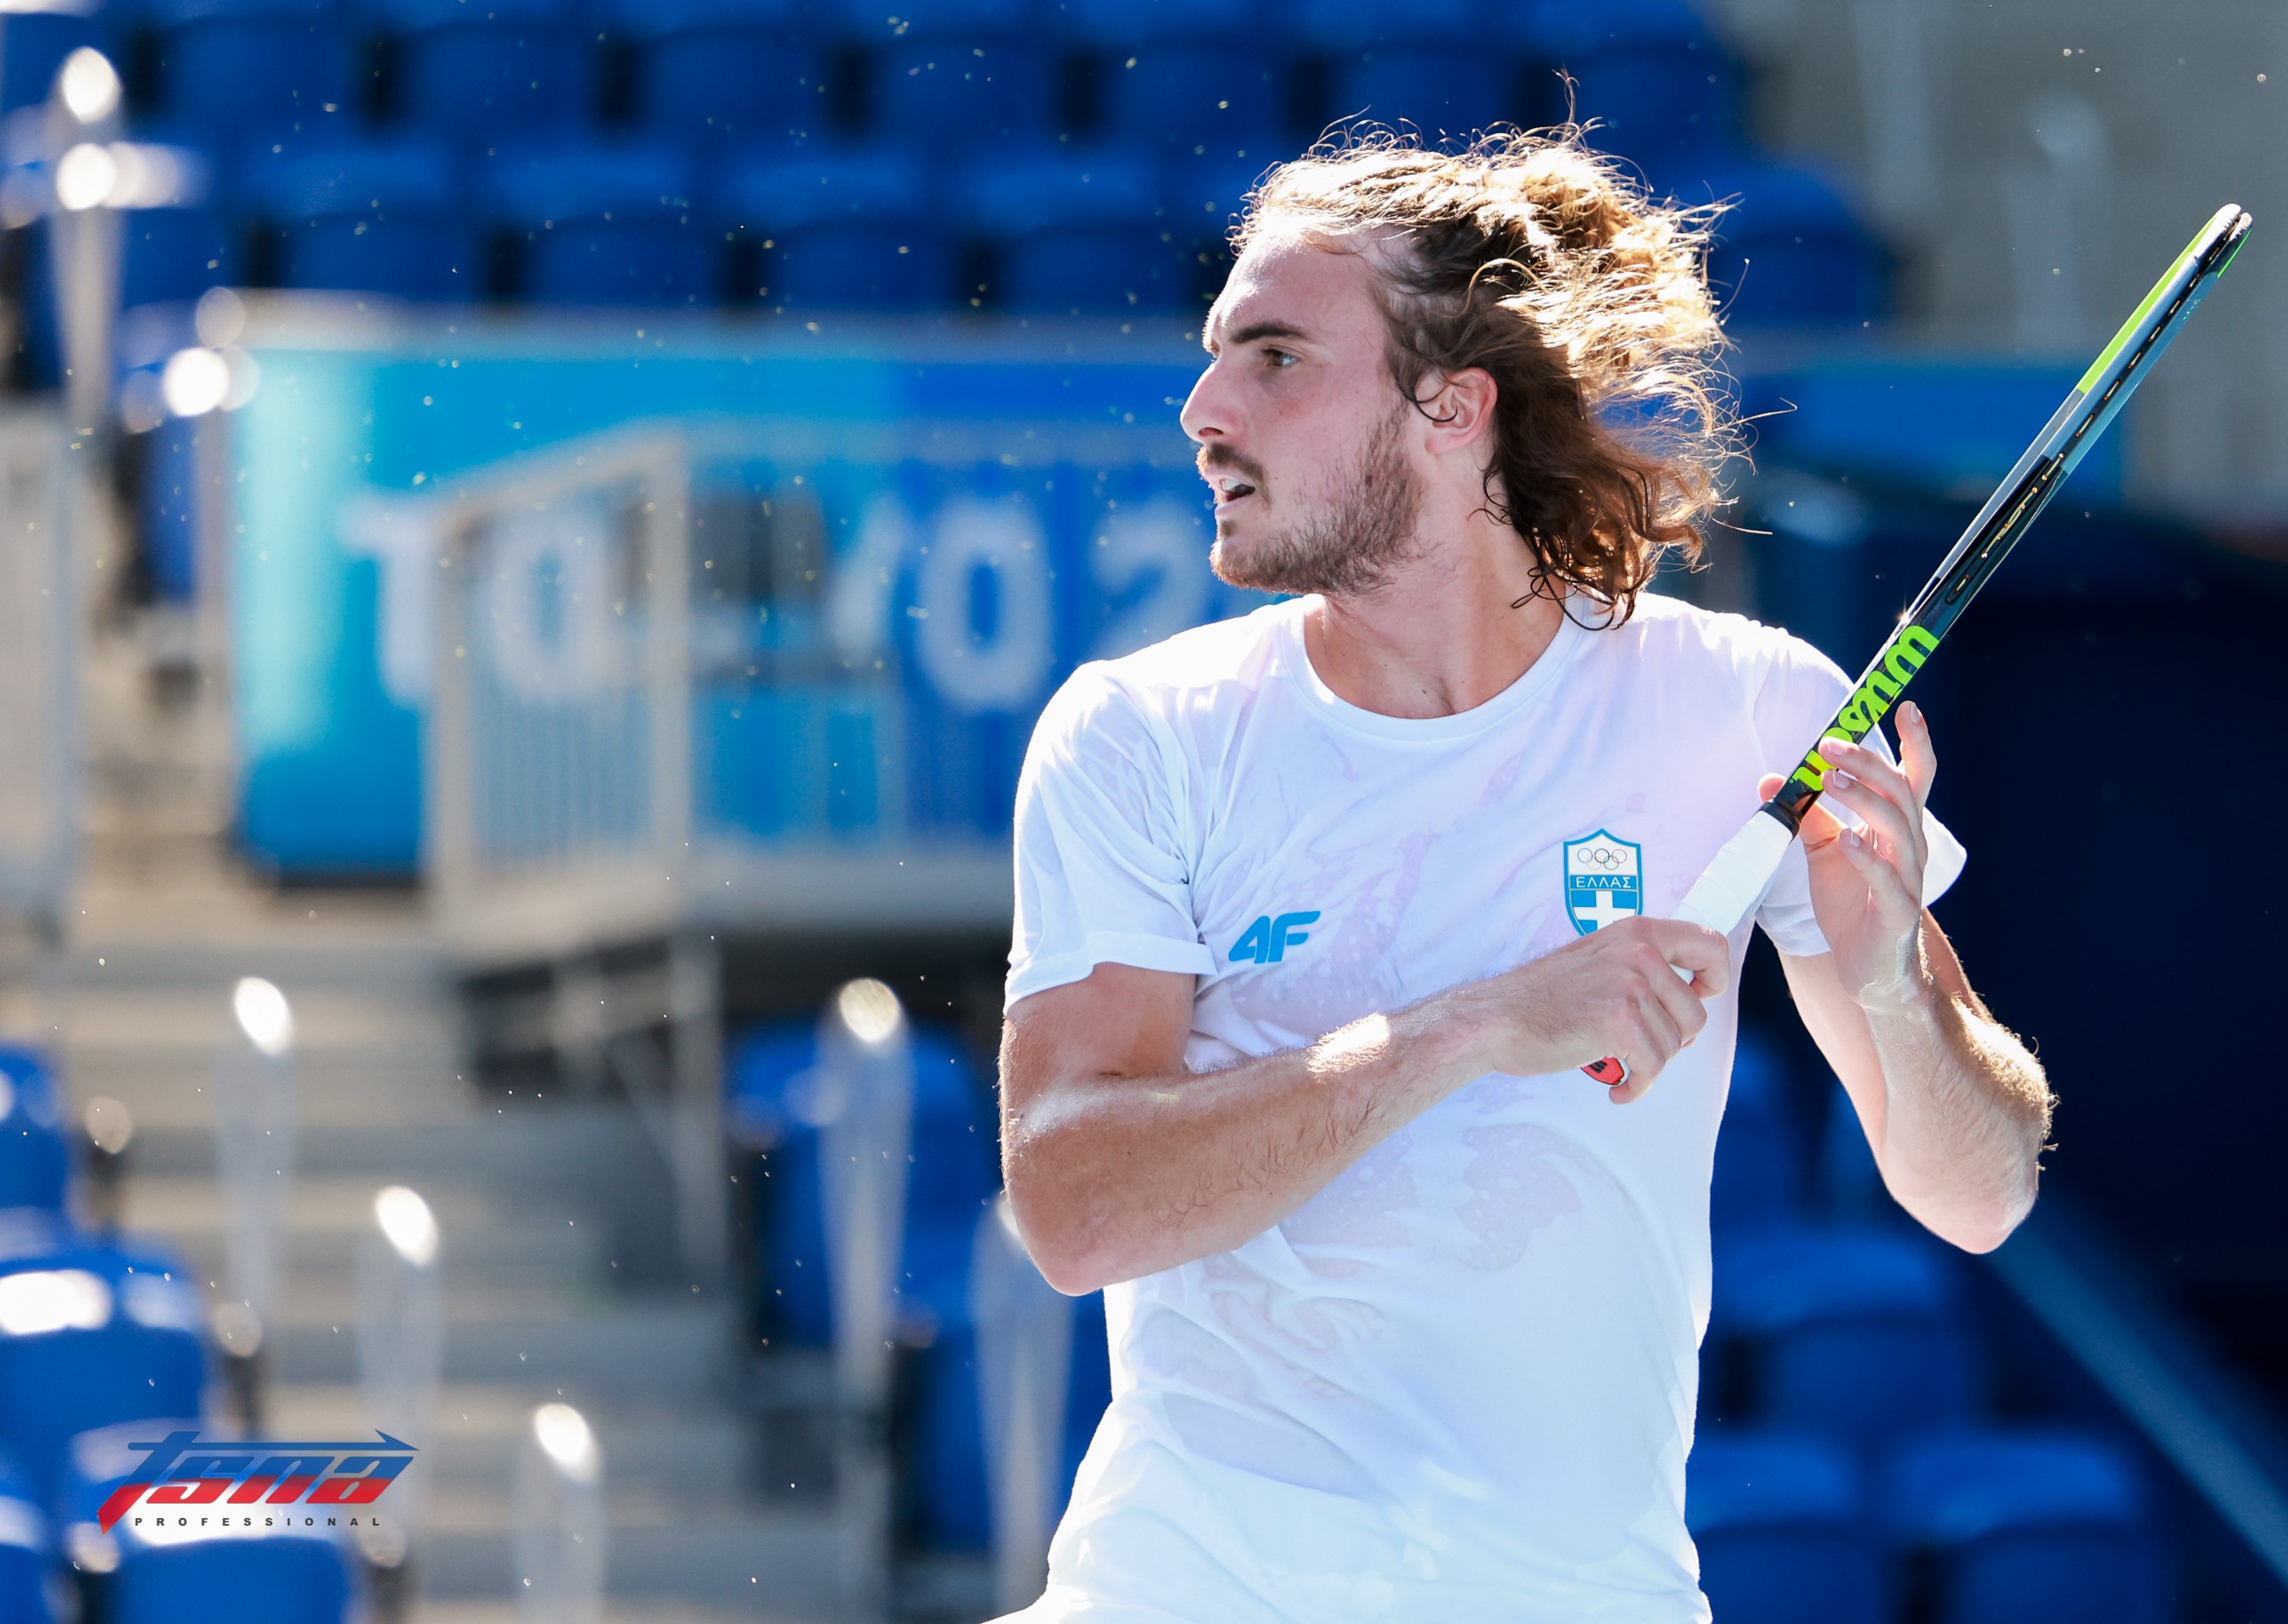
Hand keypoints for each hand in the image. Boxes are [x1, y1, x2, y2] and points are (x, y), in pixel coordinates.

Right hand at [1450, 916, 1730, 1103]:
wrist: (1497, 1019)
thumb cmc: (1543, 998)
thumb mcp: (1600, 959)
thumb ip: (1643, 967)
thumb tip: (1690, 999)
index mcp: (1637, 932)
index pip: (1710, 945)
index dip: (1716, 978)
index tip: (1700, 995)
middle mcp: (1640, 952)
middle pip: (1695, 1013)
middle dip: (1672, 1039)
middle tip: (1641, 1045)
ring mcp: (1631, 985)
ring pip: (1675, 1045)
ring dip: (1648, 1063)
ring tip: (1619, 1061)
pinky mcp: (1620, 1022)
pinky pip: (1653, 1068)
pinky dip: (1636, 1086)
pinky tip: (1617, 1086)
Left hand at [1755, 701, 1936, 1013]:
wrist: (1870, 973)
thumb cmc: (1852, 907)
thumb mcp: (1825, 853)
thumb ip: (1807, 816)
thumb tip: (1772, 780)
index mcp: (1896, 830)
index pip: (1913, 778)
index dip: (1915, 742)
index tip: (1905, 705)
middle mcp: (1909, 848)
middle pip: (1900, 792)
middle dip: (1867, 762)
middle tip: (1829, 744)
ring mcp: (1906, 880)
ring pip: (1897, 827)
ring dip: (1863, 799)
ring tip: (1829, 780)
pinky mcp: (1895, 912)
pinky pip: (1885, 879)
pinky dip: (1866, 856)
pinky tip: (1844, 839)